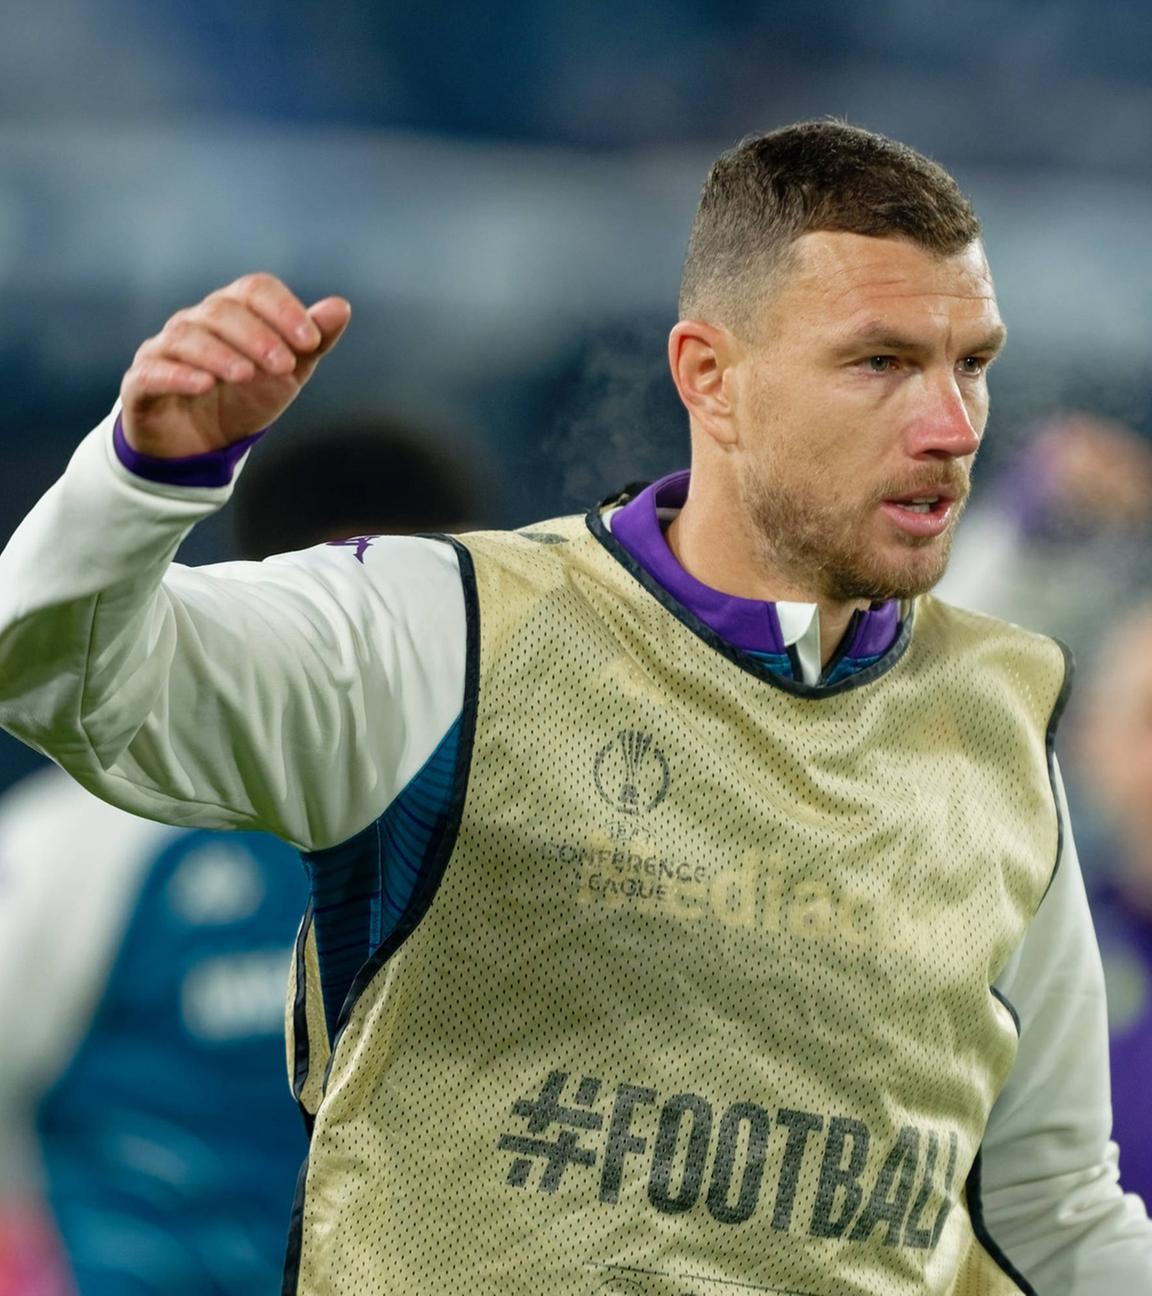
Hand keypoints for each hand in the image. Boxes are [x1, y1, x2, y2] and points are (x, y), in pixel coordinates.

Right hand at [120, 274, 350, 457]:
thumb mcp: (286, 374)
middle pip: (222, 311)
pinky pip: (153, 371)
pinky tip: (204, 384)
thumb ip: (313, 342)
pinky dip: (178, 374)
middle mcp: (195, 323)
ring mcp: (164, 350)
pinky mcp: (141, 383)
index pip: (255, 289)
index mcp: (232, 312)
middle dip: (257, 336)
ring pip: (187, 337)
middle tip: (284, 365)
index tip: (311, 342)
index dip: (284, 310)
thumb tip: (340, 307)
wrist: (199, 446)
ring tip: (247, 375)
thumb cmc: (243, 399)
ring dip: (220, 354)